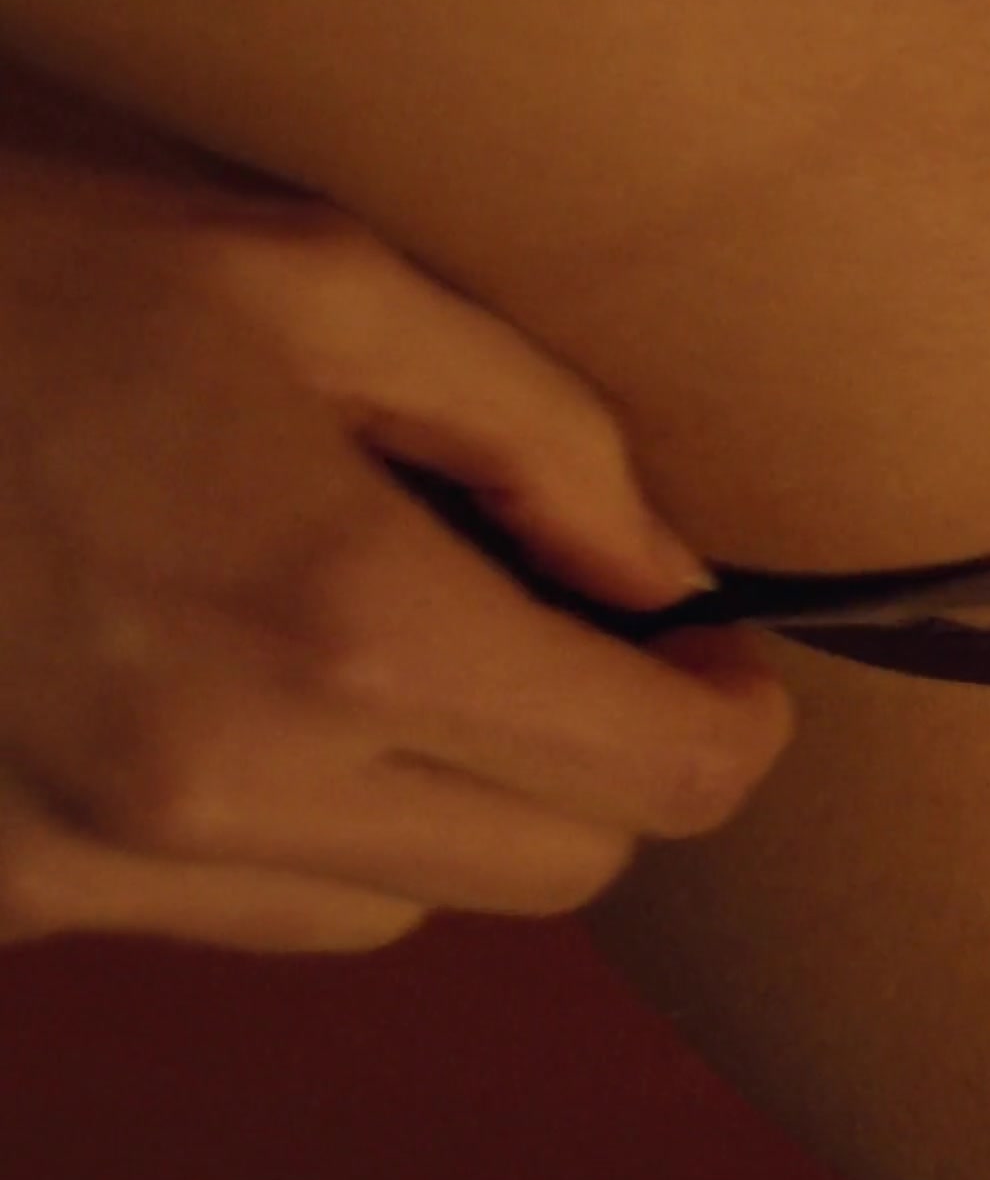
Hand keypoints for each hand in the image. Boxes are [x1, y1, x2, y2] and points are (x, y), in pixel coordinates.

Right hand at [0, 134, 793, 952]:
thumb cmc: (14, 270)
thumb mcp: (307, 272)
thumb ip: (540, 432)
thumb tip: (669, 575)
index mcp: (336, 617)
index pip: (660, 780)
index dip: (727, 722)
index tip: (716, 658)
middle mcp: (226, 780)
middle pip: (557, 869)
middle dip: (596, 760)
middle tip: (560, 634)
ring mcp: (96, 860)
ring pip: (398, 906)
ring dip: (433, 799)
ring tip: (358, 634)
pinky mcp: (6, 895)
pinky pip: (228, 910)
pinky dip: (269, 825)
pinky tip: (207, 678)